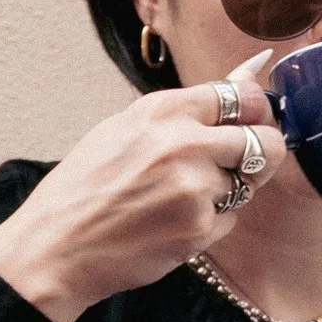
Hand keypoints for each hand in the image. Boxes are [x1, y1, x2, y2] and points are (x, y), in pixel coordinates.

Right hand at [0, 50, 281, 321]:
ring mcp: (195, 188)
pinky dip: (209, 222)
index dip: (257, 111)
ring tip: (178, 198)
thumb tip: (249, 76)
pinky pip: (229, 220)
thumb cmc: (85, 186)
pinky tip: (169, 223)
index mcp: (163, 111)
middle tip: (236, 165)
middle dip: (260, 154)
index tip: (253, 122)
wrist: (56, 245)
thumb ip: (188, 108)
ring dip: (227, 192)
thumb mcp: (125, 128)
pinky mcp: (199, 228)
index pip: (243, 96)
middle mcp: (184, 144)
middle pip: (265, 141)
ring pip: (247, 185)